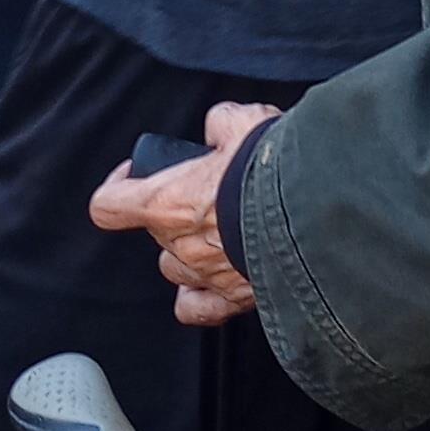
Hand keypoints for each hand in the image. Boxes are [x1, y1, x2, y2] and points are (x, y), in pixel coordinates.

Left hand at [87, 101, 282, 328]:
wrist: (320, 213)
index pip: (109, 205)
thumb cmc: (276, 169)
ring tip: (222, 233)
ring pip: (178, 270)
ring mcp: (206, 276)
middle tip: (209, 195)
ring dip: (191, 253)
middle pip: (156, 234)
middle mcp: (180, 245)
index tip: (137, 174)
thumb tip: (219, 127)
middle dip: (175, 214)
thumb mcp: (245, 122)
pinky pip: (201, 308)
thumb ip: (221, 123)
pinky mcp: (236, 298)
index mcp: (167, 202)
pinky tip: (214, 284)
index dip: (119, 186)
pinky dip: (202, 297)